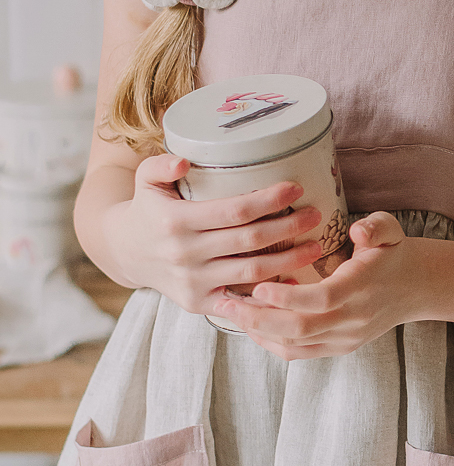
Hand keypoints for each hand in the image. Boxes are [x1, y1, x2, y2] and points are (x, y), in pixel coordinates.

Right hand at [106, 154, 324, 314]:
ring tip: (316, 246)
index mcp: (175, 221)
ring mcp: (192, 282)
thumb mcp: (144, 179)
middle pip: (250, 242)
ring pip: (252, 274)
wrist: (125, 252)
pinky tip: (295, 283)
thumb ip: (160, 165)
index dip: (268, 200)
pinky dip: (268, 295)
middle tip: (315, 215)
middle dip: (288, 227)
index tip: (296, 189)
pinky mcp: (198, 303)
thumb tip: (184, 162)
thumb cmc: (148, 209)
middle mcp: (184, 254)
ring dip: (289, 261)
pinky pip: (240, 302)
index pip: (233, 212)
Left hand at [216, 212, 416, 359]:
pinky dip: (271, 342)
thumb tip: (357, 231)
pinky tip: (253, 325)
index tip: (257, 286)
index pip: (322, 300)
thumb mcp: (390, 230)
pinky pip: (300, 353)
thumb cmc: (391, 253)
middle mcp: (354, 319)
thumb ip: (376, 227)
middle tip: (227, 303)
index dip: (287, 298)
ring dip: (259, 331)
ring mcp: (346, 338)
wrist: (413, 288)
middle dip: (259, 319)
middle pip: (301, 329)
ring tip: (232, 312)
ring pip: (295, 345)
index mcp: (363, 287)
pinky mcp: (339, 347)